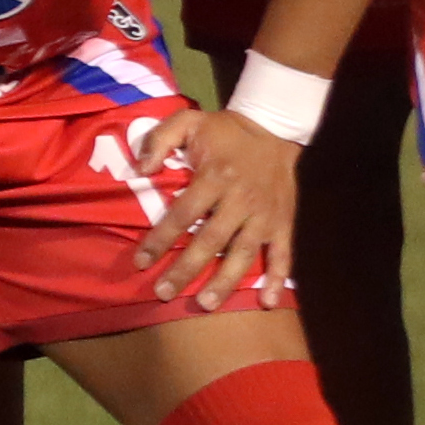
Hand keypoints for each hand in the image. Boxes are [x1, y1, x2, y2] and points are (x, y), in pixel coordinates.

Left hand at [127, 107, 298, 308]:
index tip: (141, 261)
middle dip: (186, 269)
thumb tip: (140, 169)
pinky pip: (283, 253)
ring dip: (225, 281)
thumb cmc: (225, 131)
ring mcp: (264, 214)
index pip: (183, 213)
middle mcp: (241, 200)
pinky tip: (268, 302)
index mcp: (215, 177)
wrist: (275, 129)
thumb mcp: (188, 121)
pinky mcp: (283, 222)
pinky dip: (278, 278)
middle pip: (210, 241)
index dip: (160, 238)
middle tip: (164, 293)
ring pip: (244, 253)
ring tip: (206, 304)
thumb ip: (160, 139)